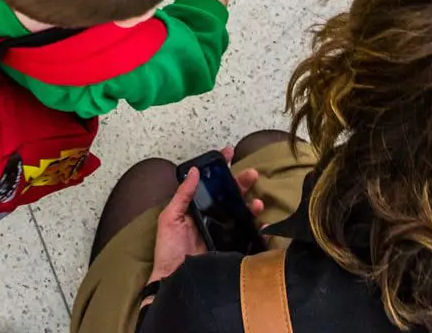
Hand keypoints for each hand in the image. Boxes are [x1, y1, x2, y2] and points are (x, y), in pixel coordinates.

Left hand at [148, 148, 264, 284]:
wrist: (174, 279)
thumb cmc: (169, 249)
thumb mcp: (170, 218)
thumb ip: (182, 195)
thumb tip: (195, 171)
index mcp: (198, 207)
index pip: (212, 183)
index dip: (221, 167)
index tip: (229, 153)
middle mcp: (213, 216)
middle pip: (231, 194)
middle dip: (242, 181)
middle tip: (251, 174)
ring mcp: (224, 230)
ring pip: (243, 212)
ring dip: (252, 203)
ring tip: (256, 202)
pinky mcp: (233, 246)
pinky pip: (249, 234)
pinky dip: (259, 228)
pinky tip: (262, 223)